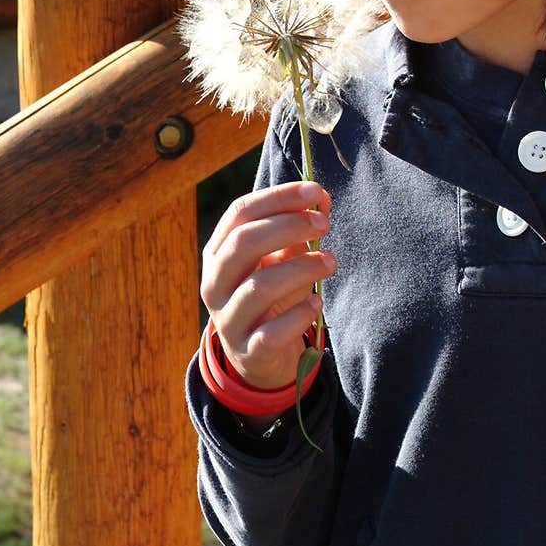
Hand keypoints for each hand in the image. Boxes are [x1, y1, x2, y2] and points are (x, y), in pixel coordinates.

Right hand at [200, 180, 336, 391]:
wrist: (260, 354)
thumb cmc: (272, 293)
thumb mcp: (281, 256)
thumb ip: (297, 226)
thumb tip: (321, 198)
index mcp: (218, 251)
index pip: (240, 212)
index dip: (278, 197)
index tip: (315, 191)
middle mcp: (215, 283)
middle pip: (243, 243)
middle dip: (288, 226)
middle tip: (324, 224)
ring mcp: (228, 319)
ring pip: (258, 287)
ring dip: (300, 269)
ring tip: (330, 261)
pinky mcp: (248, 351)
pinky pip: (271, 332)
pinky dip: (298, 315)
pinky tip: (317, 302)